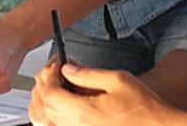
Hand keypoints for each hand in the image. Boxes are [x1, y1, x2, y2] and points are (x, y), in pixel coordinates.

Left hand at [29, 61, 175, 125]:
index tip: (57, 65)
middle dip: (45, 85)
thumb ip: (88, 74)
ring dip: (43, 102)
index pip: (51, 93)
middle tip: (56, 71)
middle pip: (44, 106)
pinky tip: (56, 106)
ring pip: (45, 121)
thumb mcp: (117, 80)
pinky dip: (49, 117)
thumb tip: (67, 69)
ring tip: (54, 86)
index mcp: (83, 112)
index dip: (50, 75)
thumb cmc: (143, 108)